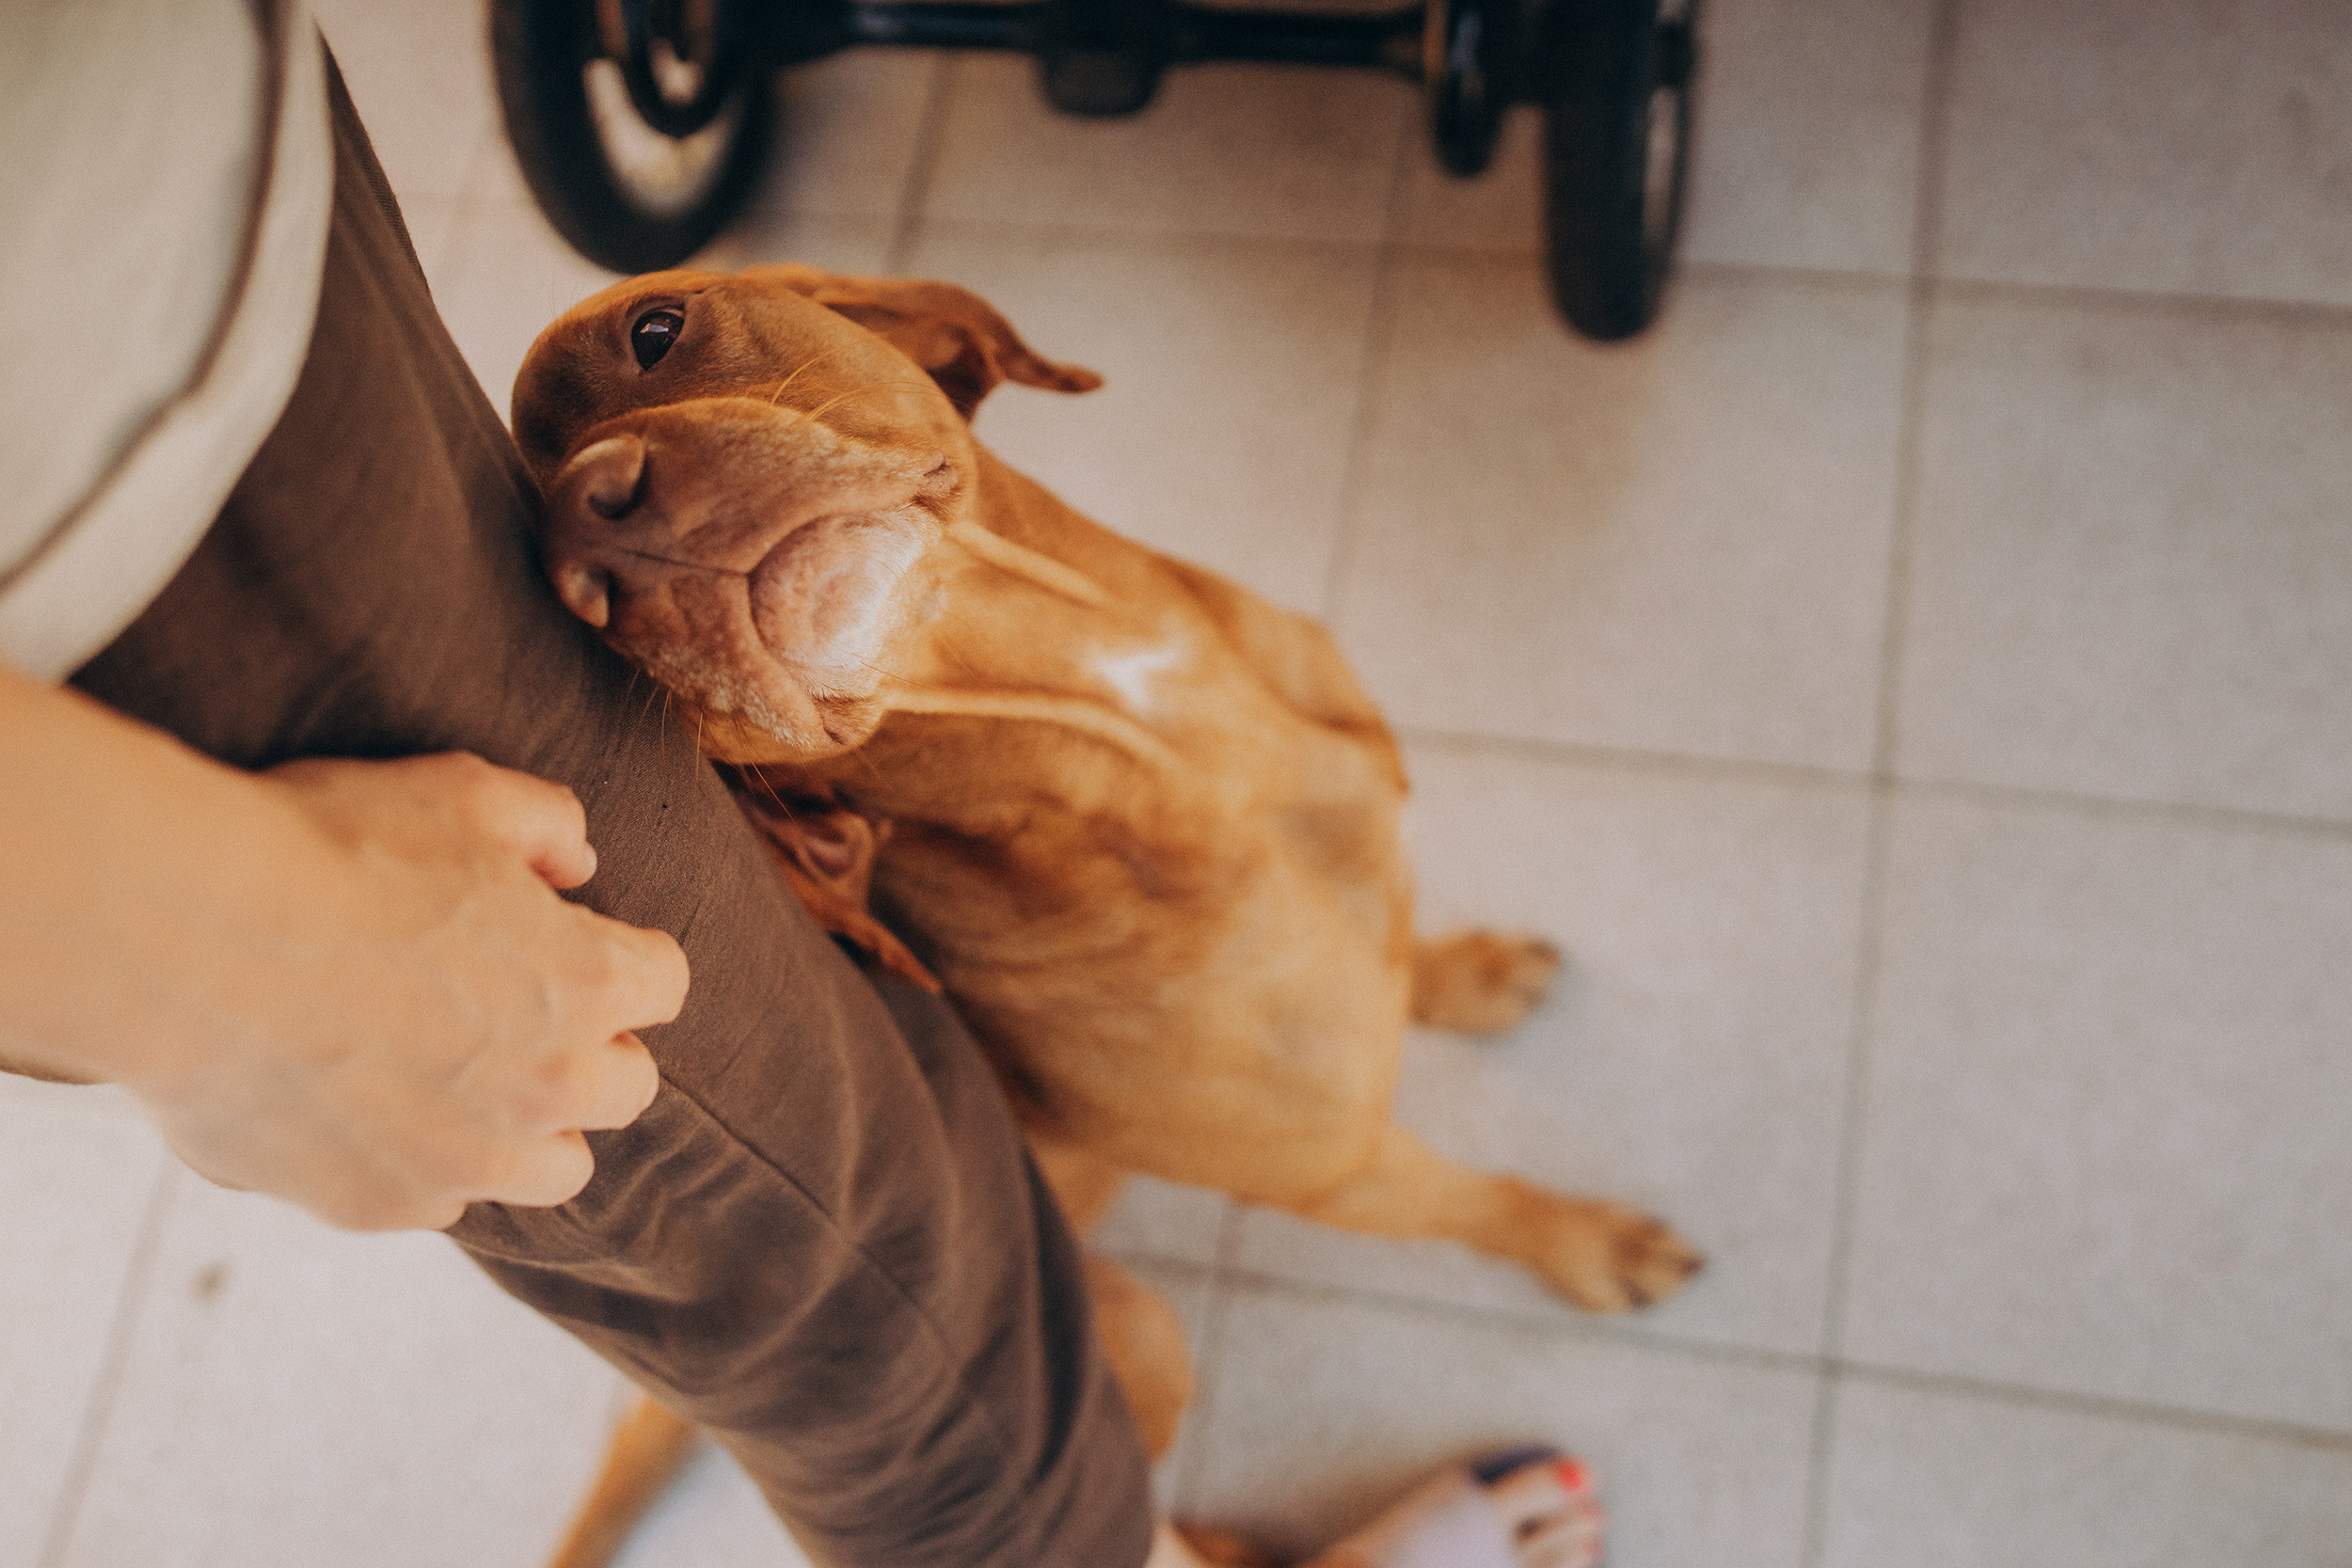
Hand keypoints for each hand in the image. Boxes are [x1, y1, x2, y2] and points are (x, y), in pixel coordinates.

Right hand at [127, 753, 686, 1230]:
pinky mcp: (384, 1205)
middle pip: (626, 1088)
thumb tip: (577, 863)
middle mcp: (550, 1088)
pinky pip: (441, 1201)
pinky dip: (426, 1164)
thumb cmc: (329, 850)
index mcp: (590, 985)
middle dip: (593, 1050)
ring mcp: (470, 1161)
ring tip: (471, 1081)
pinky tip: (376, 1111)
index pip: (665, 984)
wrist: (185, 939)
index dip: (624, 958)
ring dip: (530, 1128)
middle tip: (528, 1014)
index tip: (581, 944)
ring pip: (552, 1168)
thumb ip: (549, 825)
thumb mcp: (463, 793)